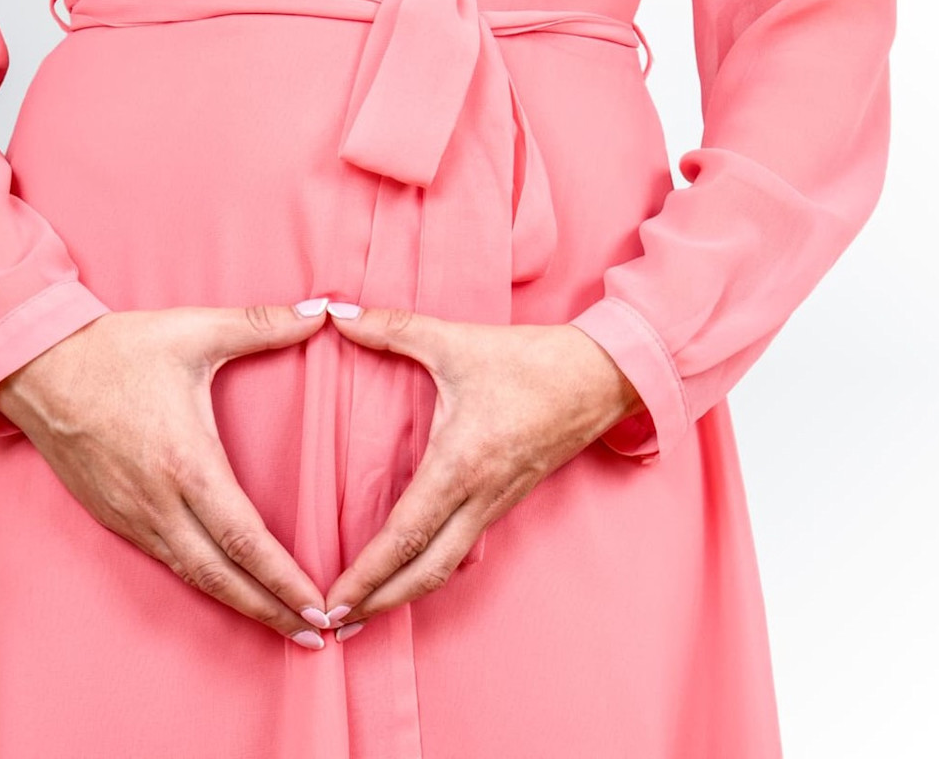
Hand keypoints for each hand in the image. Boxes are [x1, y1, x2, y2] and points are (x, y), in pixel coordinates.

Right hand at [0, 298, 335, 649]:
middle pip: (222, 578)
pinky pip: (166, 561)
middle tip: (316, 637)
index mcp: (185, 463)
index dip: (284, 581)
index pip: (245, 540)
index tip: (319, 608)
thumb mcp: (191, 330)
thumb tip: (321, 311)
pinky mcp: (113, 516)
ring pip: (193, 577)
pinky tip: (226, 589)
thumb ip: (261, 324)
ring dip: (239, 604)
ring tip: (281, 624)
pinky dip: (203, 584)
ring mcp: (132, 515)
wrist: (33, 365)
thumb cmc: (114, 349)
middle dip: (271, 611)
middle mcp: (158, 502)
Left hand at [320, 303, 643, 640]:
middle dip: (378, 602)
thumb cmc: (531, 361)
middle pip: (425, 572)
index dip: (366, 575)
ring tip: (363, 609)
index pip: (405, 536)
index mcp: (462, 464)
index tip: (333, 601)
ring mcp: (497, 504)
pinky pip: (463, 548)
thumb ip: (392, 329)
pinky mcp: (506, 501)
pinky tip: (406, 572)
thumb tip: (336, 315)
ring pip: (446, 567)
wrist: (606, 375)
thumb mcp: (456, 341)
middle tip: (334, 624)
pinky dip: (429, 570)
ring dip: (403, 593)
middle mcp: (480, 496)